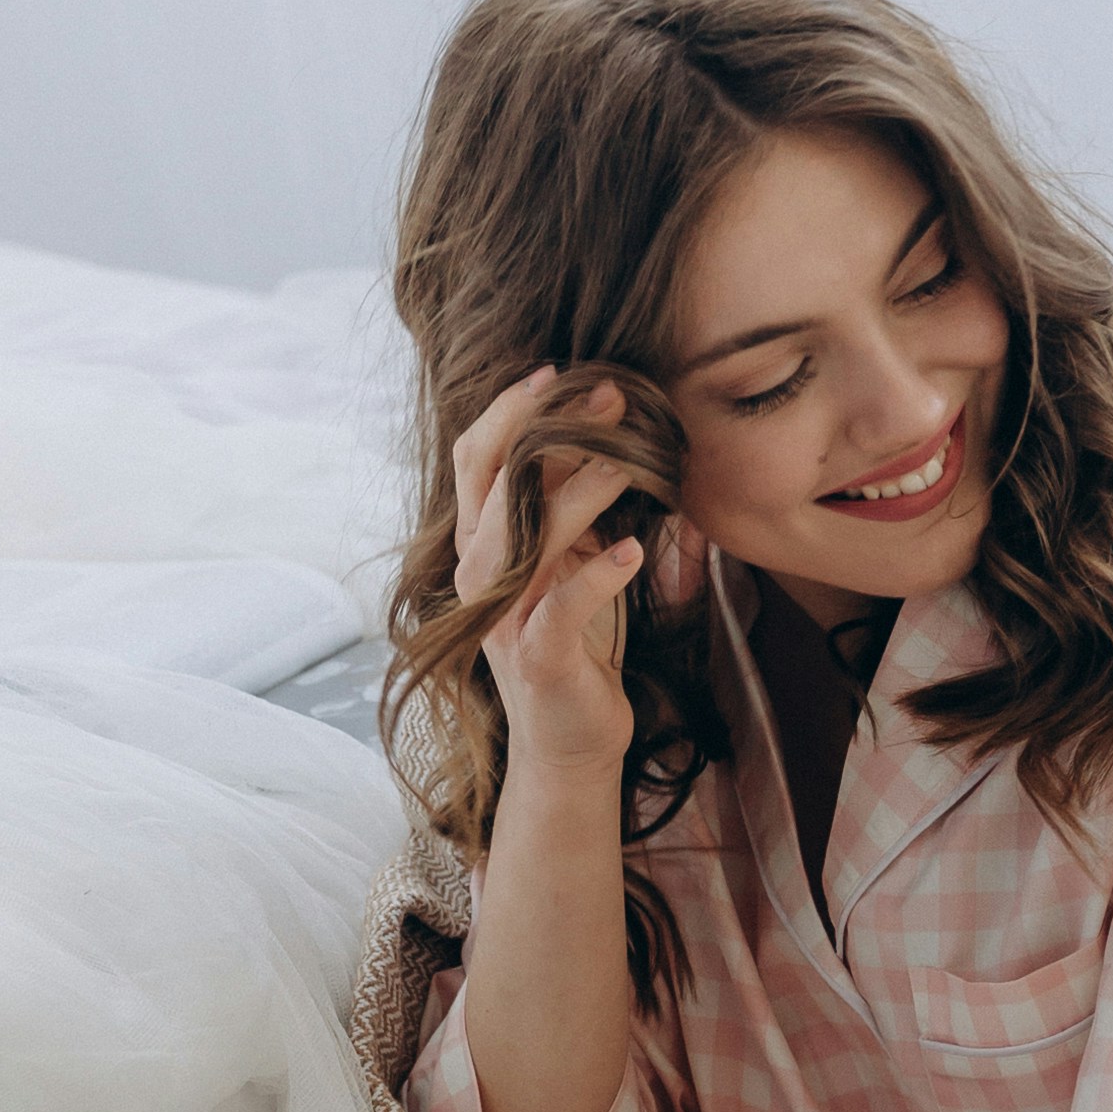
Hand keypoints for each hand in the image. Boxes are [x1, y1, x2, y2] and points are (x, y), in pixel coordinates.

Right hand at [448, 366, 702, 787]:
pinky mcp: (536, 657)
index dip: (509, 409)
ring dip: (584, 489)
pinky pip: (562, 606)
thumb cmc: (573, 641)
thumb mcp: (565, 559)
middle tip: (610, 396)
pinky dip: (599, 576)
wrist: (569, 740)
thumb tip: (592, 431)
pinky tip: (635, 552)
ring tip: (636, 460)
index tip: (558, 371)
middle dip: (549, 428)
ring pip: (528, 533)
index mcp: (483, 542)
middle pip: (493, 481)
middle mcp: (481, 573)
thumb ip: (563, 503)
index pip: (476, 458)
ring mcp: (502, 615)